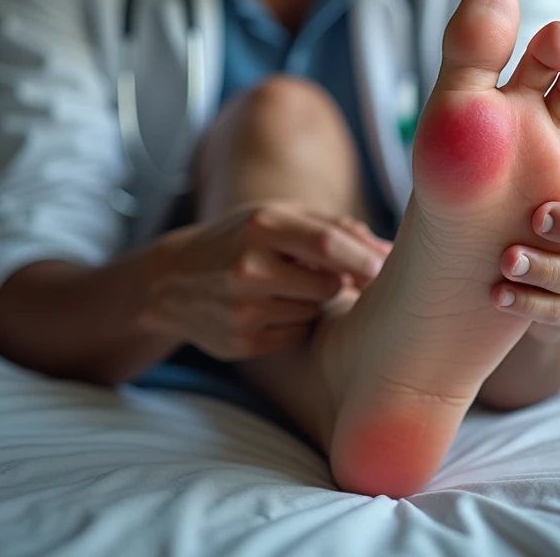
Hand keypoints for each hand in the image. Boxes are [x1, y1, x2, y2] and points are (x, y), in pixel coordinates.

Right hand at [141, 200, 391, 360]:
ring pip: (314, 311)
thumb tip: (388, 253)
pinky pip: (296, 335)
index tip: (384, 268)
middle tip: (325, 274)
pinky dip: (295, 323)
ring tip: (285, 286)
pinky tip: (271, 308)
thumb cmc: (240, 238)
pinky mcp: (241, 343)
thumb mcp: (278, 217)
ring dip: (313, 301)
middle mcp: (250, 266)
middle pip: (329, 284)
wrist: (172, 280)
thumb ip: (334, 227)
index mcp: (262, 225)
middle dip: (338, 281)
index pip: (328, 244)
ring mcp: (243, 308)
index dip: (364, 259)